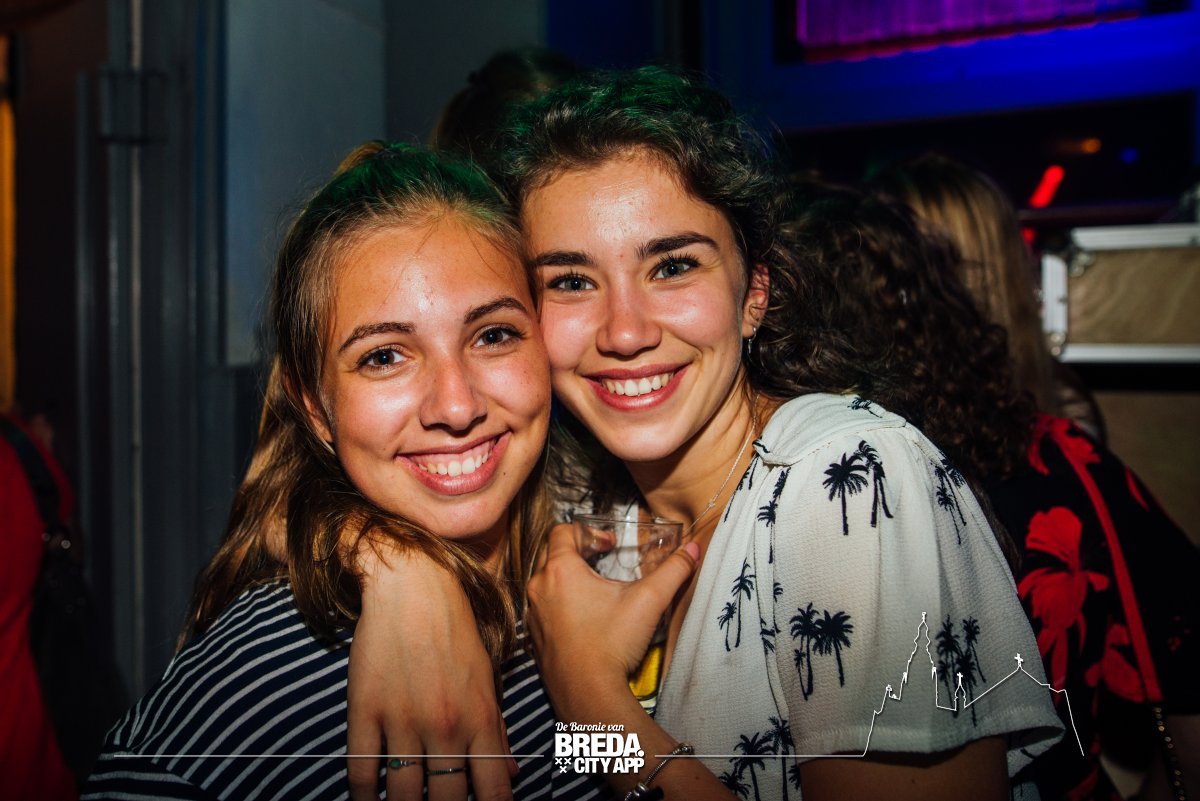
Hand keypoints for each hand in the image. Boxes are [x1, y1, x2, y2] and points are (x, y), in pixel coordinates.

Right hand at [347, 546, 516, 800]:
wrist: (413, 587)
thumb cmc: (456, 633)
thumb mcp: (486, 679)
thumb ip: (497, 731)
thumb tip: (510, 775)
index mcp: (481, 720)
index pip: (492, 791)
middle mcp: (445, 726)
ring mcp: (403, 720)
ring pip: (402, 795)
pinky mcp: (365, 710)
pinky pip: (362, 771)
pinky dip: (365, 795)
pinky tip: (370, 799)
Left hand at [526, 523, 699, 709]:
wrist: (588, 693)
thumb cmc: (612, 644)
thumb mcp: (648, 601)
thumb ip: (674, 570)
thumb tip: (693, 548)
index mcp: (561, 570)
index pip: (563, 532)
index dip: (589, 532)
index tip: (610, 545)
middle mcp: (539, 588)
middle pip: (554, 555)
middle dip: (579, 553)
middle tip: (604, 562)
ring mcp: (534, 614)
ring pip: (547, 583)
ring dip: (569, 580)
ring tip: (596, 590)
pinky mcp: (534, 638)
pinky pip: (544, 609)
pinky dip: (561, 605)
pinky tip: (586, 620)